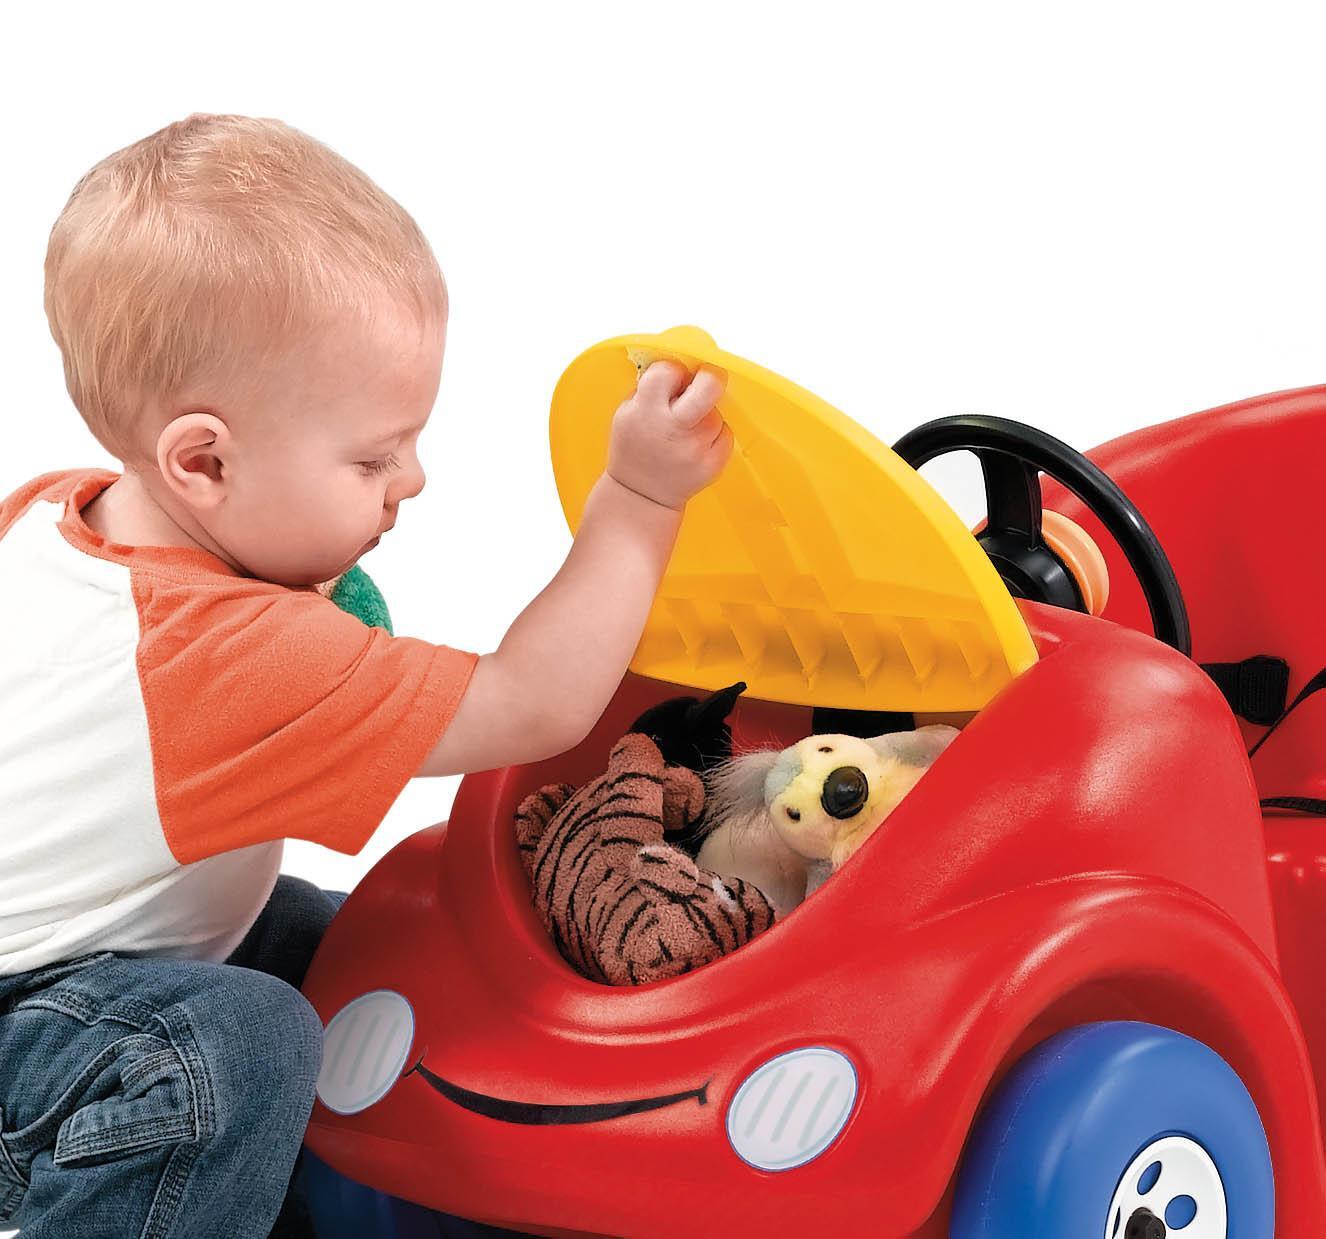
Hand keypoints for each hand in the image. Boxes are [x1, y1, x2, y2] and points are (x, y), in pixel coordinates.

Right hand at [605, 360, 731, 509]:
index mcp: (646, 410)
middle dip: (710, 377)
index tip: (672, 379)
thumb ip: (650, 388)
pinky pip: (725, 434)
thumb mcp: (627, 413)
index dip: (672, 372)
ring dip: (705, 414)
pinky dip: (714, 435)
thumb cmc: (635, 448)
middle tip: (705, 381)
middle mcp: (674, 428)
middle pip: (710, 386)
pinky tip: (695, 446)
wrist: (641, 496)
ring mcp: (696, 448)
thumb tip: (682, 364)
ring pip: (716, 413)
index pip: (669, 370)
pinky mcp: (712, 464)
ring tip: (687, 430)